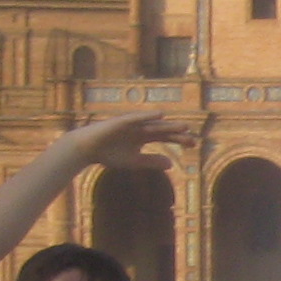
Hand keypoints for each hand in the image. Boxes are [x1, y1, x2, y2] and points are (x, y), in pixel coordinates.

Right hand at [68, 111, 186, 172]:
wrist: (86, 149)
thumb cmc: (108, 154)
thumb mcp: (133, 161)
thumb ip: (151, 161)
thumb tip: (171, 164)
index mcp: (143, 137)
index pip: (165, 136)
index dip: (178, 139)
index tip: (193, 144)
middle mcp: (139, 128)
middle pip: (162, 130)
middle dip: (177, 134)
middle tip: (193, 139)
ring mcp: (130, 124)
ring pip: (152, 124)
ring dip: (168, 124)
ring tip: (184, 126)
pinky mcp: (120, 122)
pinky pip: (136, 118)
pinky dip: (147, 116)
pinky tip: (160, 115)